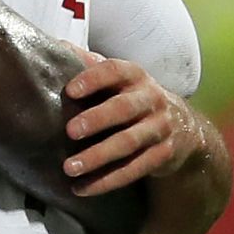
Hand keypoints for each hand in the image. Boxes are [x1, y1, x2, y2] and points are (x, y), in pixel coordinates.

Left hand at [65, 47, 204, 194]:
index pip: (115, 71)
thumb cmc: (130, 95)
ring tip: (69, 167)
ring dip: (98, 157)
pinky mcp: (162, 155)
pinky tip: (82, 188)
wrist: (181, 125)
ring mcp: (159, 129)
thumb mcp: (115, 77)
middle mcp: (151, 100)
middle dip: (97, 119)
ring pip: (129, 143)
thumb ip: (86, 63)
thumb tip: (52, 45)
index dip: (93, 79)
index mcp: (134, 76)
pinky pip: (135, 170)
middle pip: (124, 109)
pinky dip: (108, 181)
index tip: (69, 90)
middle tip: (70, 131)